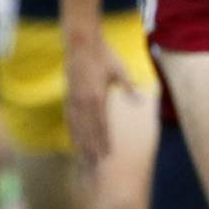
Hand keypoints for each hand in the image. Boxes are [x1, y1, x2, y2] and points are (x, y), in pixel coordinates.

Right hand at [64, 32, 133, 164]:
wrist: (81, 43)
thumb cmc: (103, 55)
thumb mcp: (119, 69)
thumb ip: (128, 86)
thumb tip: (140, 100)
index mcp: (98, 97)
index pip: (101, 125)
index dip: (104, 141)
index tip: (107, 155)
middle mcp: (84, 102)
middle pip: (88, 131)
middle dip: (92, 148)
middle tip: (95, 165)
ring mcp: (74, 100)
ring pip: (77, 127)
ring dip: (81, 143)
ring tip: (84, 158)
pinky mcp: (68, 96)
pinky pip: (69, 118)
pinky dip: (71, 131)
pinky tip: (73, 139)